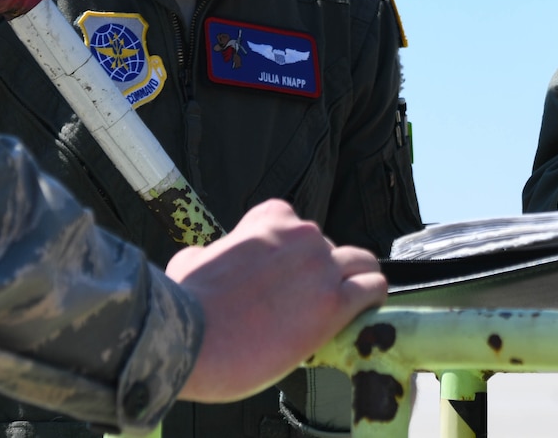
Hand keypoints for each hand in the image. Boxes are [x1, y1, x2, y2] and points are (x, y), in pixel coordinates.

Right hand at [169, 198, 386, 402]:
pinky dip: (372, 300)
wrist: (187, 337)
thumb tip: (207, 257)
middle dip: (320, 273)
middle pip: (328, 248)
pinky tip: (365, 313)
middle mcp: (301, 235)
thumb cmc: (185, 304)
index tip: (283, 278)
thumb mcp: (190, 260)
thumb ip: (211, 253)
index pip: (295, 224)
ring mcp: (321, 267)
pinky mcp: (334, 303)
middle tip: (303, 305)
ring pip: (362, 263)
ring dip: (355, 282)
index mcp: (269, 219)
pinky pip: (373, 289)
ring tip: (344, 307)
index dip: (291, 254)